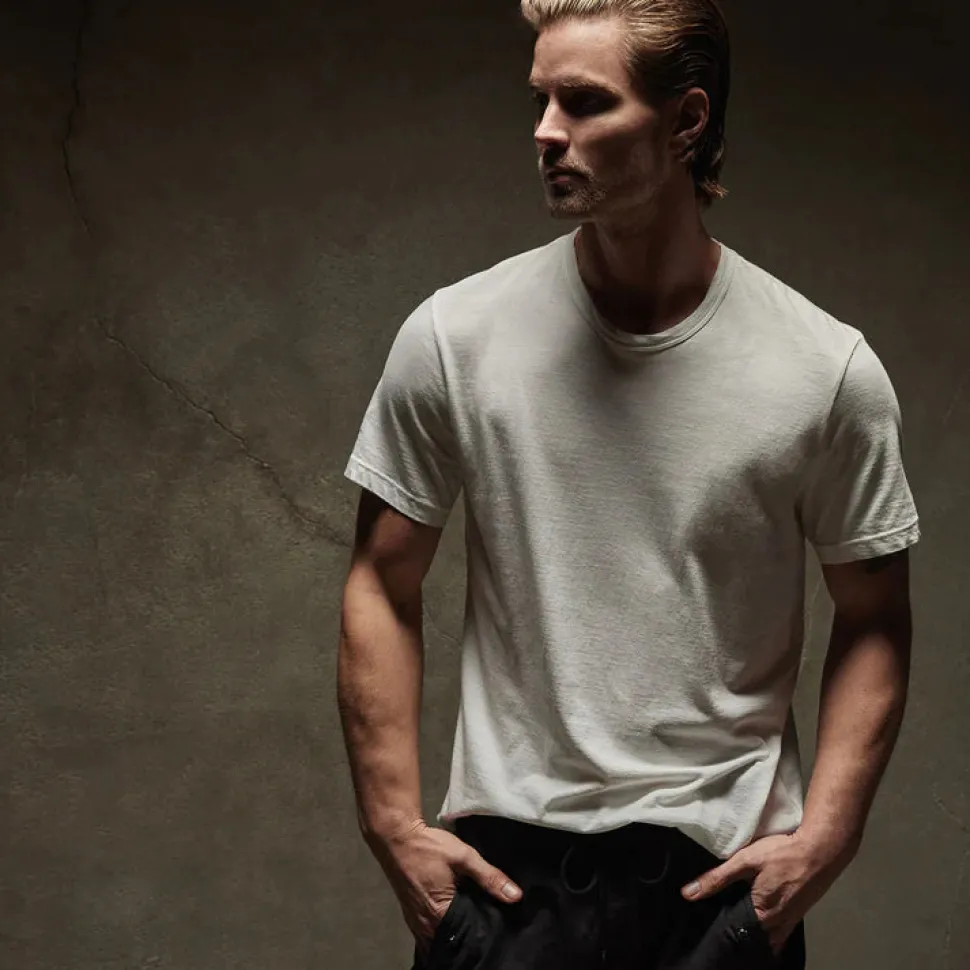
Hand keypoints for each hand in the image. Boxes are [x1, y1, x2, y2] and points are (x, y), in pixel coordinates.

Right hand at [368, 818, 522, 955]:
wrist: (396, 835)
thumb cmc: (428, 846)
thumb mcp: (463, 856)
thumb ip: (489, 877)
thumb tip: (516, 896)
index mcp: (439, 914)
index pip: (466, 937)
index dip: (482, 933)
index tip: (498, 927)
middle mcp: (424, 924)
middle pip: (451, 940)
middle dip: (468, 935)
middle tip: (488, 923)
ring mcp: (414, 920)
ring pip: (438, 937)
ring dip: (453, 931)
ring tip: (472, 920)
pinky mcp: (410, 912)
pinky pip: (428, 930)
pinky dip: (441, 926)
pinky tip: (454, 916)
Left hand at [680, 829, 854, 955]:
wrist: (821, 850)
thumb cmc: (783, 854)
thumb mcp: (745, 861)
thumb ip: (717, 878)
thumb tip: (688, 894)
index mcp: (762, 916)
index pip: (737, 933)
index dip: (723, 927)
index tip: (710, 920)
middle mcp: (778, 925)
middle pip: (754, 936)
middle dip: (740, 931)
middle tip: (725, 918)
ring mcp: (791, 921)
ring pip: (768, 935)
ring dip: (755, 930)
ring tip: (741, 917)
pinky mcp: (799, 913)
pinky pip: (780, 929)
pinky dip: (768, 926)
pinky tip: (760, 913)